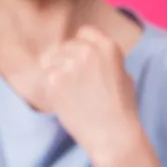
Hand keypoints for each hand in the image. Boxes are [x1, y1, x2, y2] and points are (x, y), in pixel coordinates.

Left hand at [41, 26, 143, 162]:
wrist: (112, 134)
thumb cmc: (121, 110)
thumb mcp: (123, 75)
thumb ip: (105, 60)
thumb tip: (89, 52)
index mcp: (108, 46)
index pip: (84, 32)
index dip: (79, 45)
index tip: (77, 58)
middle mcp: (87, 50)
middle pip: (65, 46)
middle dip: (64, 61)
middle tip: (70, 82)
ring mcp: (69, 63)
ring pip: (50, 60)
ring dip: (54, 73)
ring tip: (67, 93)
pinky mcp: (54, 79)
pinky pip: (44, 77)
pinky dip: (48, 88)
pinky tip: (62, 101)